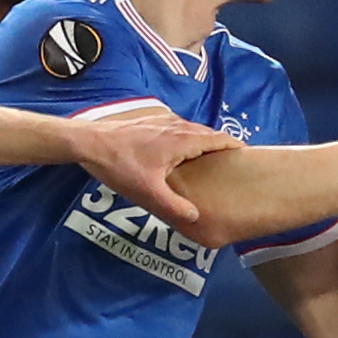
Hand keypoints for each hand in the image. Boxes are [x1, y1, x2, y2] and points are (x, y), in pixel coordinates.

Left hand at [69, 108, 237, 228]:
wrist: (90, 142)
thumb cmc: (120, 166)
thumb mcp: (148, 192)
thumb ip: (174, 206)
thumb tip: (196, 217)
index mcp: (182, 140)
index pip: (218, 139)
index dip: (234, 147)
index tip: (247, 156)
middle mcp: (177, 125)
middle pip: (207, 133)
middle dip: (221, 145)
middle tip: (231, 161)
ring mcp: (163, 120)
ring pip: (192, 129)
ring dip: (203, 141)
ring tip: (209, 157)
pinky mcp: (151, 120)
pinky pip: (178, 128)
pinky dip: (187, 137)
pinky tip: (179, 150)